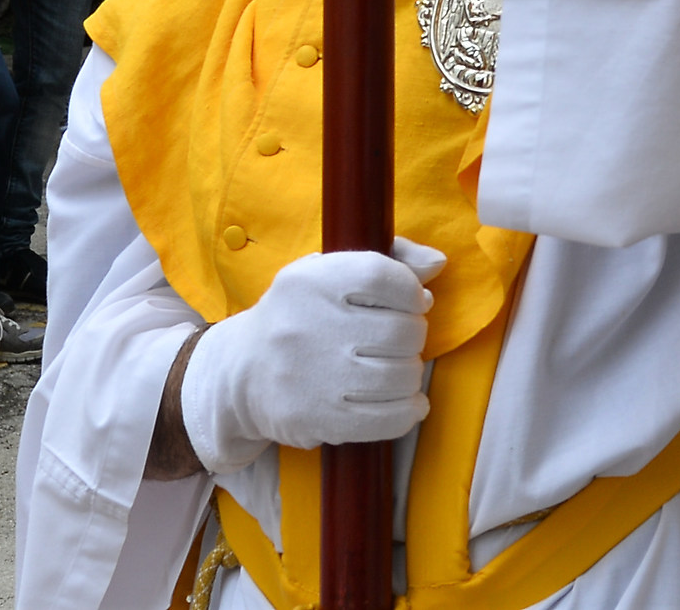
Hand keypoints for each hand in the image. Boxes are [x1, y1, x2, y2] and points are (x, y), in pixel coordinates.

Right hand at [180, 238, 444, 472]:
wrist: (242, 373)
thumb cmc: (301, 315)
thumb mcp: (330, 272)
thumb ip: (391, 259)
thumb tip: (438, 263)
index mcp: (310, 281)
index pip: (383, 277)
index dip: (410, 291)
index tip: (411, 301)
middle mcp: (308, 326)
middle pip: (401, 331)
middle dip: (413, 335)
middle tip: (401, 340)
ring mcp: (312, 377)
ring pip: (400, 376)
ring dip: (411, 373)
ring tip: (398, 369)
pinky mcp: (315, 420)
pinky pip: (387, 419)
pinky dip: (409, 411)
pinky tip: (408, 403)